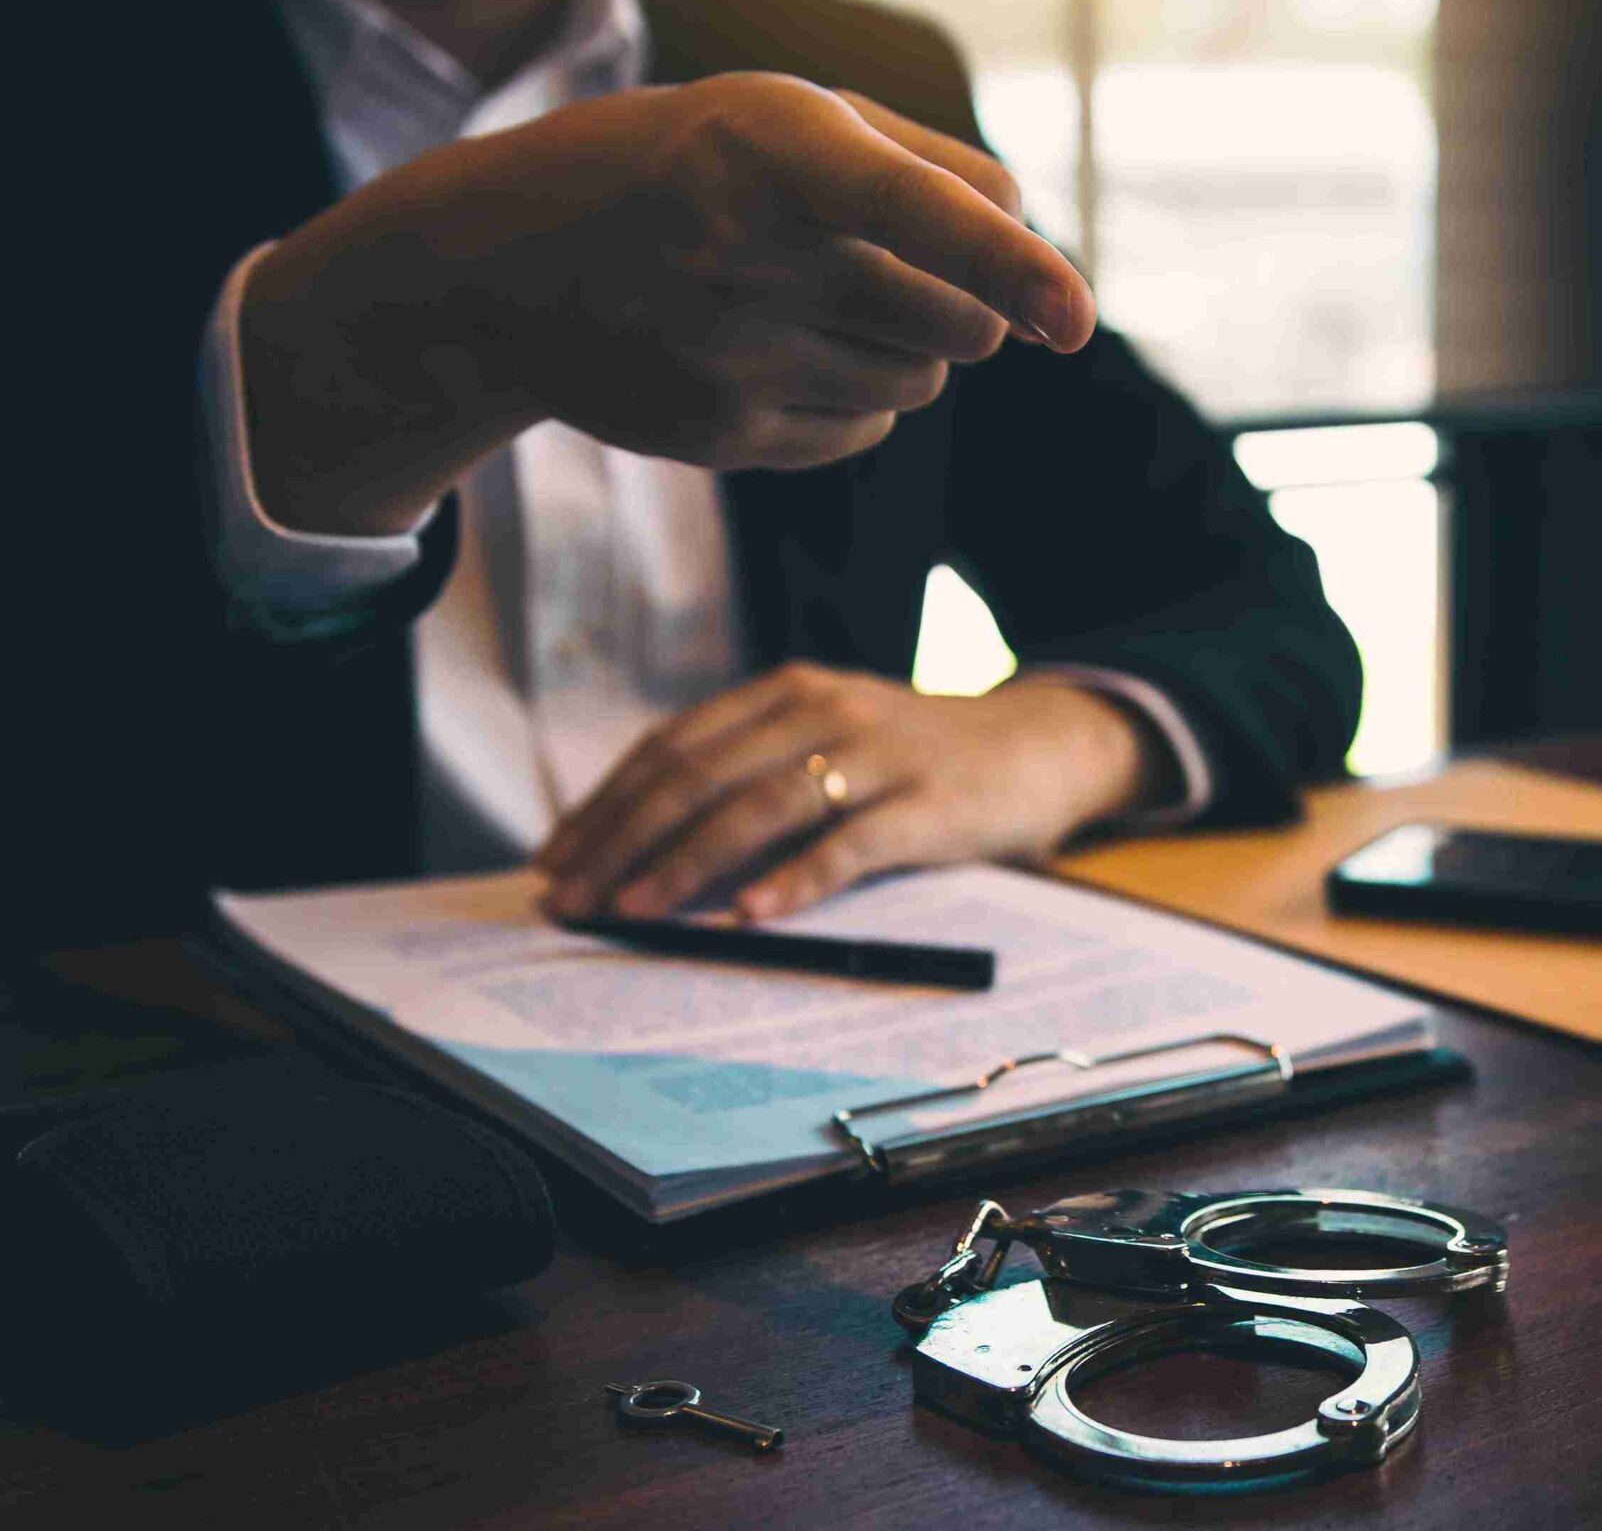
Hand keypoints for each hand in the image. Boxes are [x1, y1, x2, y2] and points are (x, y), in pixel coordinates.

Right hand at [241, 72, 1096, 534]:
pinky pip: (868, 430)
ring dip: (918, 349)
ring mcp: (729, 358)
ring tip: (825, 302)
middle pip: (960, 322)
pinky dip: (863, 399)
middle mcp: (745, 256)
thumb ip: (926, 160)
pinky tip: (785, 353)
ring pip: (924, 383)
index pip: (911, 210)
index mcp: (766, 149)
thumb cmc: (681, 165)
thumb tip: (1035, 236)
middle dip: (974, 305)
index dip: (1006, 261)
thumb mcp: (783, 116)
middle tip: (901, 268)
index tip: (1075, 316)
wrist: (503, 267)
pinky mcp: (721, 436)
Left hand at [533, 665, 1171, 922]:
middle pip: (699, 776)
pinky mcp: (929, 805)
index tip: (555, 858)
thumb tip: (646, 840)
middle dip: (622, 840)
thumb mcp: (832, 738)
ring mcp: (878, 755)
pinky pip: (849, 845)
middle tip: (569, 898)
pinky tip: (750, 915)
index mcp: (787, 691)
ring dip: (685, 863)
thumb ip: (756, 768)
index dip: (607, 803)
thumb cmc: (920, 758)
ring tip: (632, 910)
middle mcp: (823, 710)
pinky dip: (794, 880)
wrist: (1042, 744)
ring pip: (759, 807)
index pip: (674, 747)